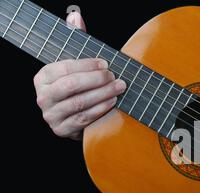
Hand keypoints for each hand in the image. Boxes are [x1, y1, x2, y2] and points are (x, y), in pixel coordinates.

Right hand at [33, 12, 125, 139]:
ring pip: (79, 103)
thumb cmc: (78, 86)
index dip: (88, 65)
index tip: (106, 63)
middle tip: (115, 77)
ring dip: (102, 95)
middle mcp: (42, 97)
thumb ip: (75, 39)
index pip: (65, 68)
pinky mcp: (62, 130)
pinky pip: (83, 119)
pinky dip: (100, 110)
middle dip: (97, 81)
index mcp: (42, 77)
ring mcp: (51, 115)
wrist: (74, 117)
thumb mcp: (75, 63)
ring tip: (119, 88)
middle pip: (71, 86)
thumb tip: (76, 16)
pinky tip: (112, 102)